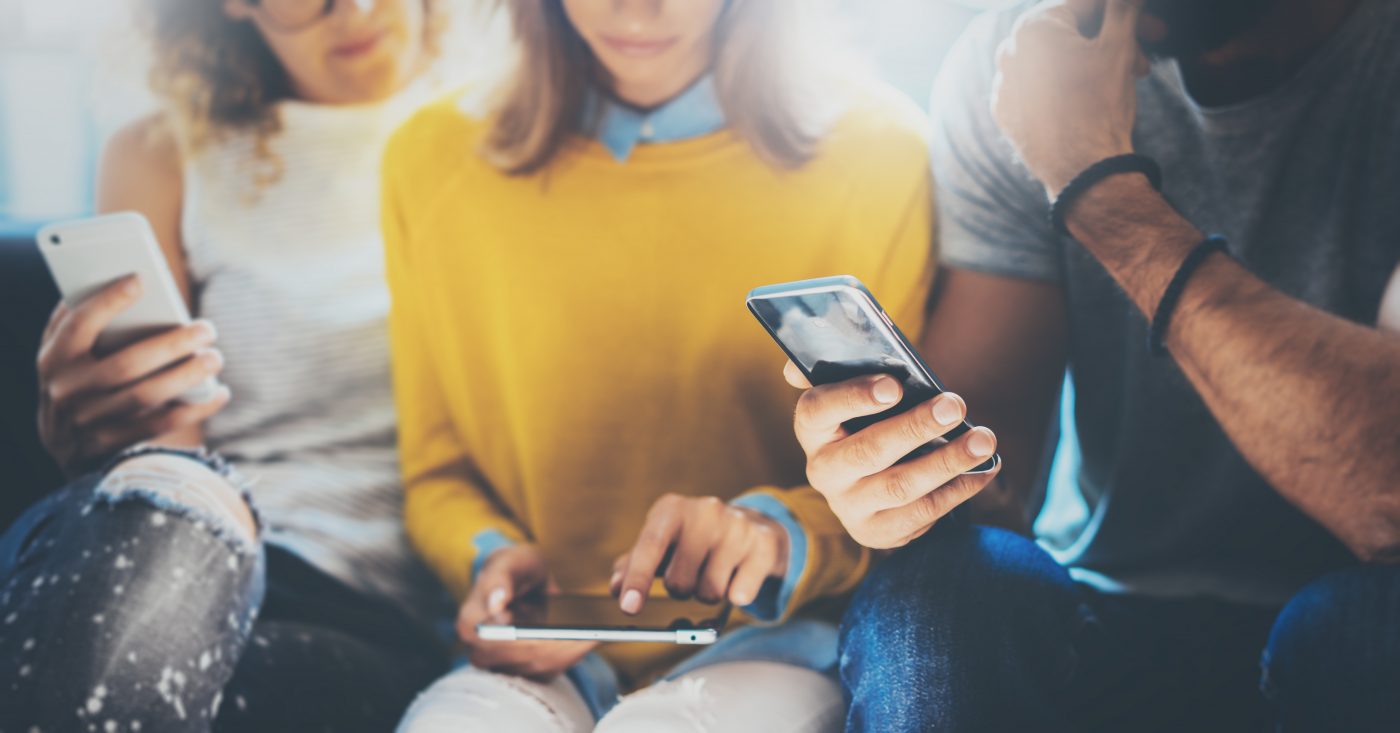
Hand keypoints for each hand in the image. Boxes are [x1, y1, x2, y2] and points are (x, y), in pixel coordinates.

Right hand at [37, 275, 229, 474]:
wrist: (63, 442)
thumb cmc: (76, 377)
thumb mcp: (65, 352)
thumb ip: (82, 321)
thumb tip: (127, 283)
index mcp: (52, 359)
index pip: (78, 325)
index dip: (107, 302)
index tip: (140, 280)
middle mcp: (66, 391)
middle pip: (125, 365)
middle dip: (170, 345)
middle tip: (207, 329)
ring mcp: (88, 421)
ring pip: (145, 396)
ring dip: (186, 376)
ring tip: (216, 357)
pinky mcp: (112, 444)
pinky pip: (160, 425)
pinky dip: (195, 409)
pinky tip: (220, 392)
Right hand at [456, 544, 595, 681]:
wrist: (520, 579)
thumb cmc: (513, 567)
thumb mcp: (508, 562)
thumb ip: (499, 580)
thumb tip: (496, 603)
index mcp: (471, 625)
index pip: (502, 643)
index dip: (530, 642)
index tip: (561, 635)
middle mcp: (480, 651)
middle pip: (523, 661)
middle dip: (557, 650)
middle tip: (590, 637)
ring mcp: (500, 664)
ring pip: (538, 669)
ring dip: (568, 656)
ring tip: (594, 638)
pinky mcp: (522, 668)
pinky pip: (547, 671)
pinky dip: (569, 659)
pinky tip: (589, 643)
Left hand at [612, 493, 788, 613]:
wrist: (750, 527)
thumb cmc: (693, 539)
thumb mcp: (662, 543)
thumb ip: (634, 564)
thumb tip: (617, 587)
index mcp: (672, 509)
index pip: (650, 545)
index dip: (638, 578)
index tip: (629, 607)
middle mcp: (705, 511)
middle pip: (679, 582)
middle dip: (680, 589)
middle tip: (689, 574)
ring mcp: (737, 526)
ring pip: (710, 592)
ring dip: (707, 593)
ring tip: (714, 572)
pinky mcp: (763, 544)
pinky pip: (741, 594)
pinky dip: (737, 595)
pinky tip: (738, 577)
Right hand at [785, 361, 1000, 548]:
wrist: (865, 486)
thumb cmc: (867, 423)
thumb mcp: (853, 397)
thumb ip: (843, 371)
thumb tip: (829, 352)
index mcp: (812, 429)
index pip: (818, 409)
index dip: (855, 397)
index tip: (895, 386)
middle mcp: (823, 470)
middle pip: (869, 450)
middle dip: (915, 427)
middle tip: (954, 406)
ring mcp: (848, 505)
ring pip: (900, 485)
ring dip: (947, 462)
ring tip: (983, 440)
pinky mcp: (876, 531)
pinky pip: (922, 512)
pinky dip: (958, 489)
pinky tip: (982, 469)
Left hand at [991, 0, 1149, 196]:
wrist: (1082, 170)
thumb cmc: (1100, 106)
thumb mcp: (1119, 47)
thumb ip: (1122, 9)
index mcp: (1033, 27)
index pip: (1086, 4)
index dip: (1126, 12)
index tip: (1154, 29)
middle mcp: (1009, 52)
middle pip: (1069, 33)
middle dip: (1111, 42)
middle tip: (1142, 61)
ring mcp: (1003, 84)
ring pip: (1054, 60)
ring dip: (1090, 64)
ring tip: (1120, 82)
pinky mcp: (1005, 113)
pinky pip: (1037, 88)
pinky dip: (1063, 87)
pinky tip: (1087, 100)